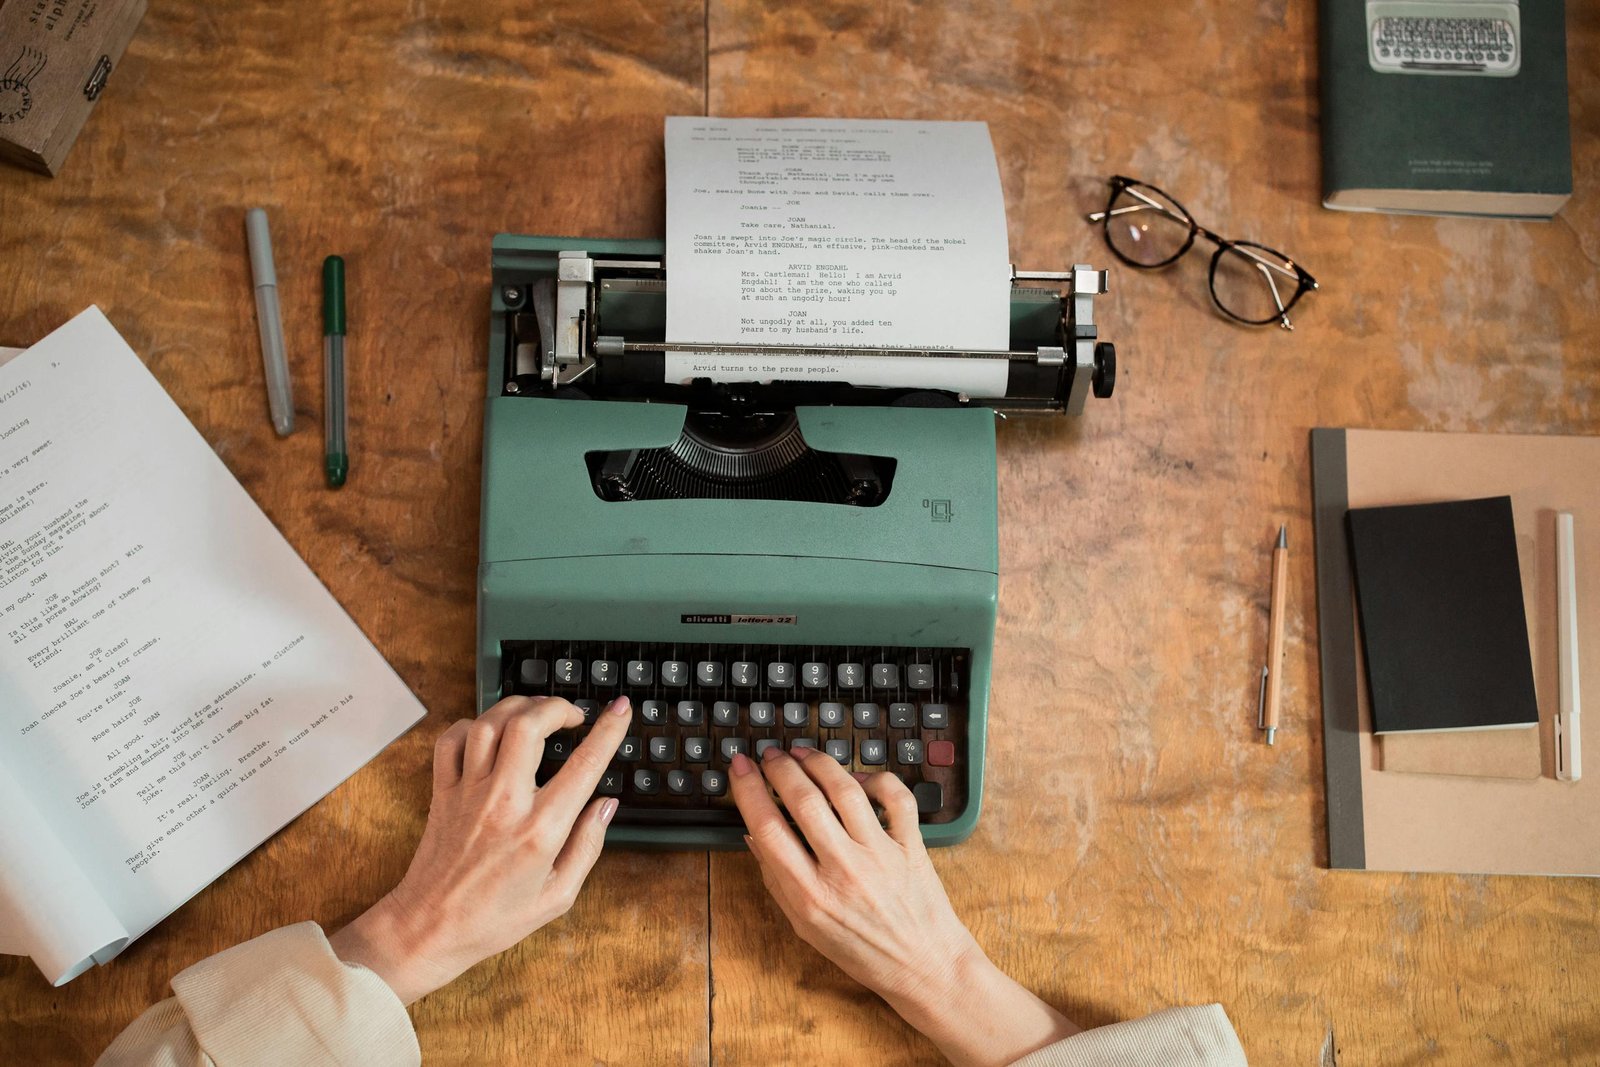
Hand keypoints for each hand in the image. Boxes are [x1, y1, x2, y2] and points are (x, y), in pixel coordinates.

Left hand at [329, 694, 629, 1003]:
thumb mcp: (558, 895)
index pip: (584, 766)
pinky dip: (472, 725)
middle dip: (557, 707)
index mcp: (539, 831)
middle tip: (573, 715)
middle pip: (529, 725)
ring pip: (490, 724)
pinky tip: (490, 734)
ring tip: (537, 715)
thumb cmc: (494, 920)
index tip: (620, 710)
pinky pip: (452, 740)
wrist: (429, 929)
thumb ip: (588, 846)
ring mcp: (468, 793)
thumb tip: (606, 805)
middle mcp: (503, 803)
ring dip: (519, 708)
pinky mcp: (442, 792)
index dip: (608, 731)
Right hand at [728, 746, 1077, 1066]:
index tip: (740, 766)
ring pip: (845, 789)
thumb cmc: (862, 950)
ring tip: (803, 753)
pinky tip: (858, 777)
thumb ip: (777, 880)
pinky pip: (895, 797)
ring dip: (819, 763)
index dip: (748, 789)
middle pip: (803, 800)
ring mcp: (880, 855)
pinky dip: (876, 778)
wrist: (924, 967)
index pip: (767, 828)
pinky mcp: (912, 846)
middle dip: (780, 767)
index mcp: (809, 896)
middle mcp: (843, 871)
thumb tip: (753, 834)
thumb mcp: (805, 927)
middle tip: (770, 754)